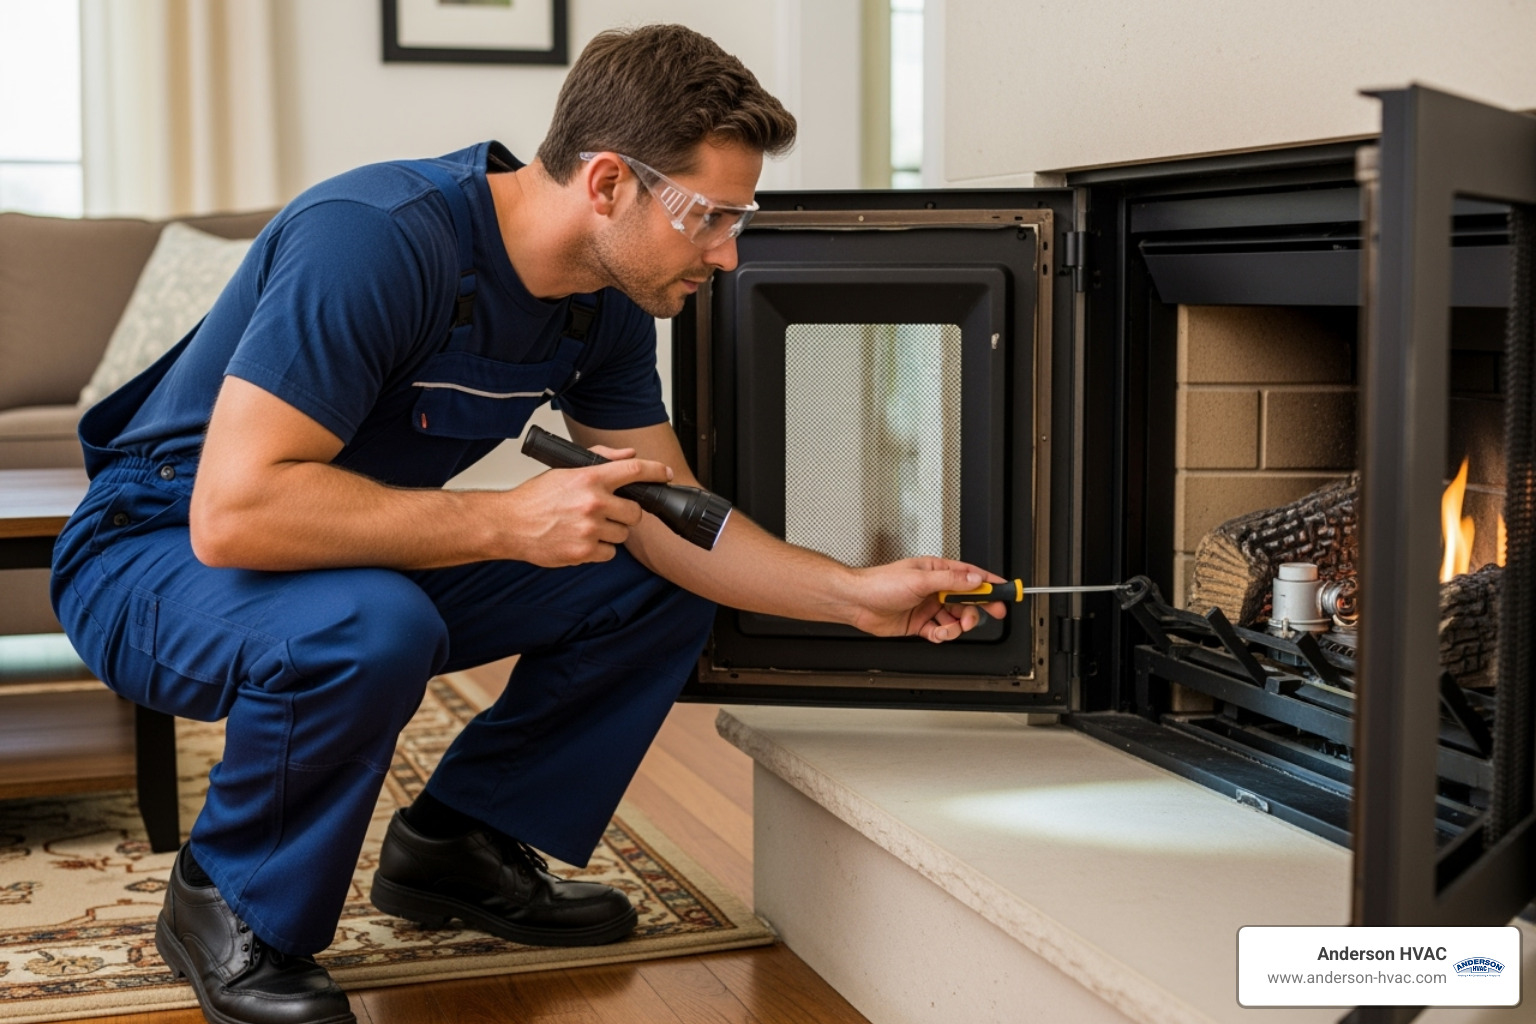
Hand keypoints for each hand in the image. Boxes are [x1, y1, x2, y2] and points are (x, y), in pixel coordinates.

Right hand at [499, 446, 672, 566]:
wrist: (509, 525)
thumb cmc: (534, 499)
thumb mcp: (566, 470)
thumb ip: (601, 460)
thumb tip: (629, 455)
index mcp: (589, 479)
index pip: (634, 471)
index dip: (655, 472)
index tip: (664, 474)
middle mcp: (592, 503)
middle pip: (636, 512)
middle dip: (626, 513)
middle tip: (609, 512)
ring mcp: (589, 529)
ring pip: (623, 534)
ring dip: (612, 532)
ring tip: (588, 526)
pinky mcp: (583, 552)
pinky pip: (610, 553)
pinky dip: (600, 550)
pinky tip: (583, 540)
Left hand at [846, 557, 1008, 642]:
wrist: (857, 602)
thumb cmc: (881, 583)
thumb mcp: (920, 579)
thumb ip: (950, 581)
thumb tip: (974, 580)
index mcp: (937, 571)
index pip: (970, 575)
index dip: (990, 583)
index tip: (1006, 589)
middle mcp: (934, 588)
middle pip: (967, 599)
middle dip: (979, 608)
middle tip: (993, 613)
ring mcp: (928, 606)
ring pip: (956, 618)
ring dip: (959, 625)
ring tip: (954, 627)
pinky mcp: (920, 624)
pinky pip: (941, 631)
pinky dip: (943, 635)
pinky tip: (938, 633)